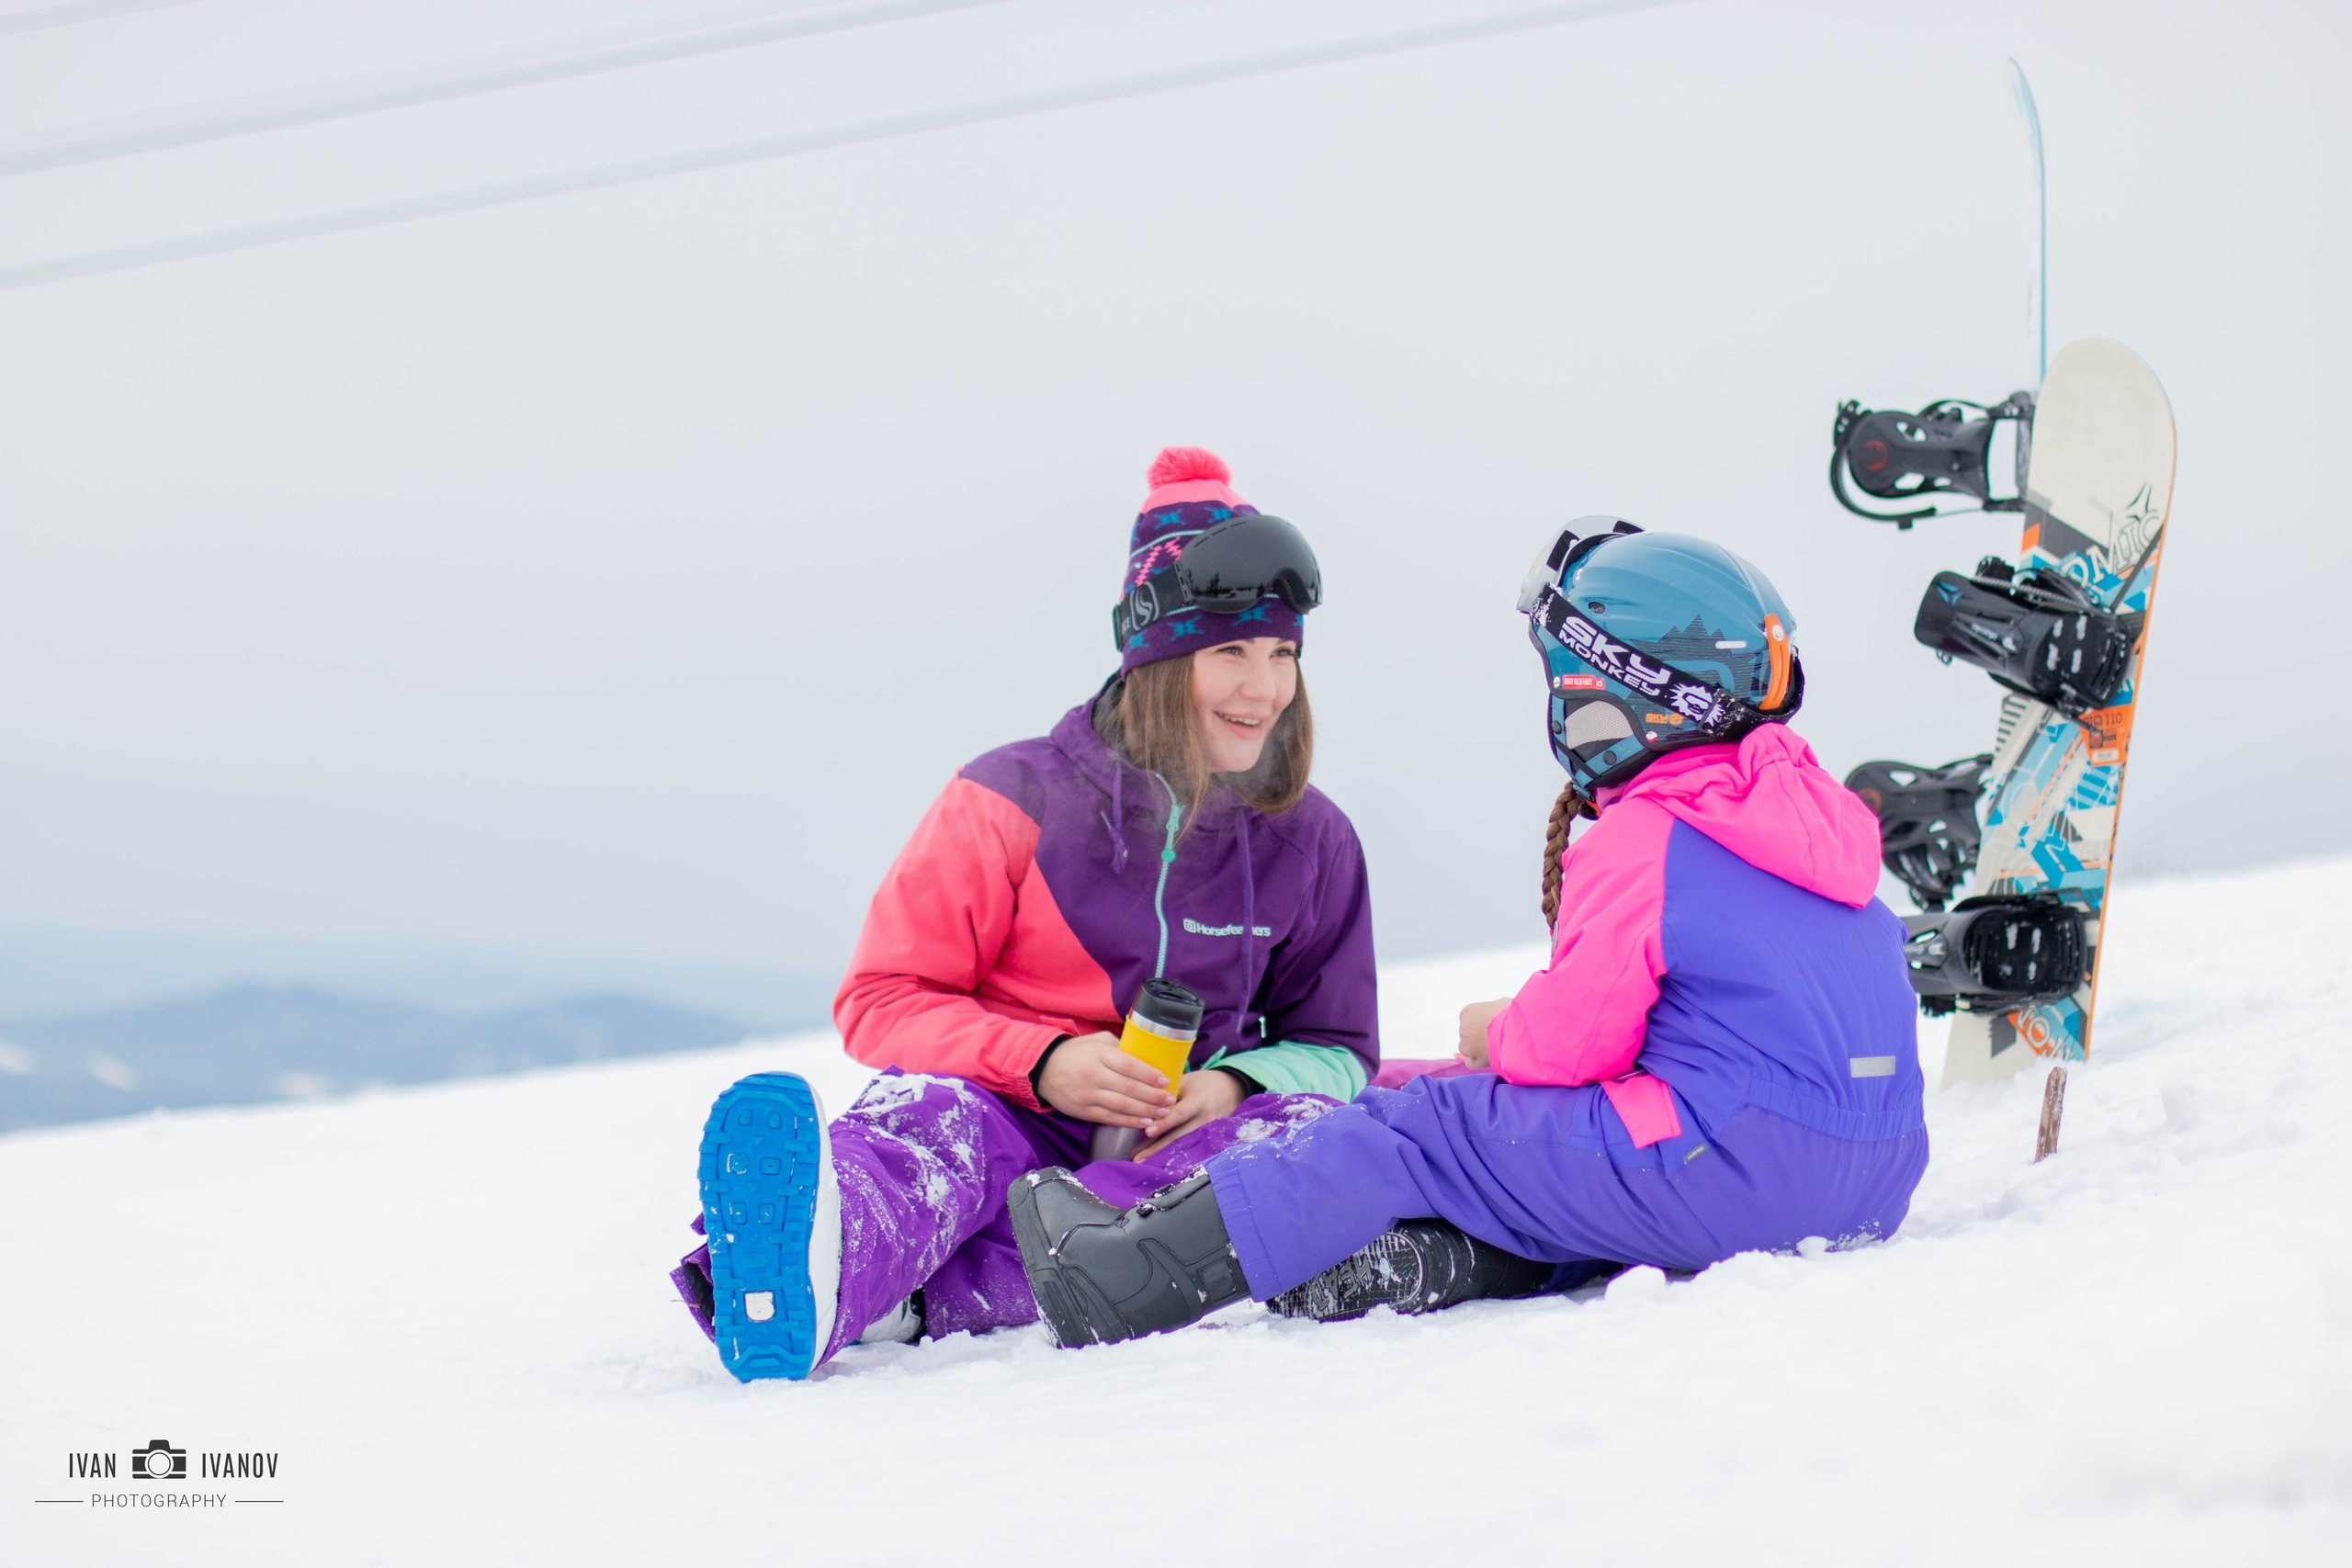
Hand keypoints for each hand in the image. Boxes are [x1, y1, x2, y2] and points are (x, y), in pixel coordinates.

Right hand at [1036, 1033, 1176, 1126]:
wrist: (1042, 1070)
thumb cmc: (1075, 1053)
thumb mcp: (1096, 1041)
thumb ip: (1120, 1047)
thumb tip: (1145, 1056)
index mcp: (1099, 1054)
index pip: (1129, 1065)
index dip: (1149, 1075)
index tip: (1165, 1081)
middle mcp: (1093, 1074)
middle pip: (1129, 1088)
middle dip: (1153, 1096)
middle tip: (1170, 1100)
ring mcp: (1087, 1095)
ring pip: (1121, 1106)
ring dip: (1145, 1111)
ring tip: (1162, 1114)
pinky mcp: (1083, 1110)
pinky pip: (1109, 1118)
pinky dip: (1128, 1121)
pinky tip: (1143, 1122)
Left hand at [1133, 1069, 1244, 1159]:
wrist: (1230, 1090)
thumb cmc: (1202, 1083)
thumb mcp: (1186, 1082)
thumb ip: (1167, 1094)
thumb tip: (1143, 1106)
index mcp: (1199, 1101)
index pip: (1180, 1114)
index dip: (1164, 1123)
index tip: (1147, 1131)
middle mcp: (1206, 1119)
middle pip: (1180, 1137)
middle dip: (1157, 1148)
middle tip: (1137, 1158)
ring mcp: (1209, 1133)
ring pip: (1183, 1146)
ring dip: (1161, 1155)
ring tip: (1142, 1162)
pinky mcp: (1209, 1140)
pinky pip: (1188, 1148)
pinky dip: (1172, 1154)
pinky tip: (1158, 1161)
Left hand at [1456, 998, 1510, 1070]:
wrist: (1515, 1029)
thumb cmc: (1511, 1013)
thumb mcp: (1501, 1003)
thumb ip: (1493, 1009)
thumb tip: (1498, 1013)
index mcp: (1467, 1012)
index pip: (1468, 1019)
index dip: (1480, 1023)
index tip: (1491, 1026)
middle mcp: (1463, 1028)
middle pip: (1466, 1033)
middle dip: (1476, 1036)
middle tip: (1493, 1037)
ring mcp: (1467, 1045)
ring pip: (1464, 1048)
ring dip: (1474, 1049)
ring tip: (1491, 1048)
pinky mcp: (1475, 1060)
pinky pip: (1470, 1063)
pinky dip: (1477, 1062)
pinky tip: (1488, 1059)